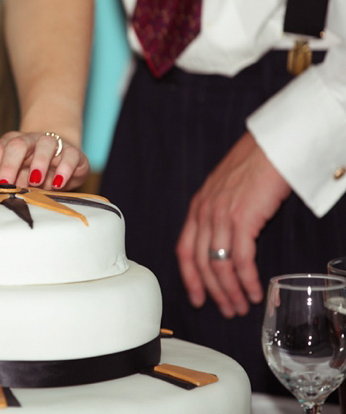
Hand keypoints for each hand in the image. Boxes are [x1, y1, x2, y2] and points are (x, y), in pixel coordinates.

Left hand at [0, 131, 89, 189]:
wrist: (64, 162)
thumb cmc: (34, 174)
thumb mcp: (18, 180)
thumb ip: (6, 186)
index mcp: (11, 144)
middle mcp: (30, 140)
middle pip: (17, 145)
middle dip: (9, 165)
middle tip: (4, 185)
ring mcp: (53, 144)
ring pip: (45, 144)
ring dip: (38, 162)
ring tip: (35, 181)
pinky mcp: (73, 152)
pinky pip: (69, 155)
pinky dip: (63, 169)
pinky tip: (58, 183)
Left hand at [175, 132, 290, 317]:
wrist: (272, 146)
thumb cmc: (254, 165)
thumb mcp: (225, 190)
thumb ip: (219, 214)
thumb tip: (224, 240)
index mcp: (197, 208)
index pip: (184, 250)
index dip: (189, 278)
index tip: (196, 298)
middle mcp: (204, 213)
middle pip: (201, 264)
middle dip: (213, 291)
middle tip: (226, 309)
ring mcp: (221, 216)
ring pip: (219, 265)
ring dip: (231, 291)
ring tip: (241, 306)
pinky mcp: (242, 219)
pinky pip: (240, 259)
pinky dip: (247, 280)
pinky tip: (255, 291)